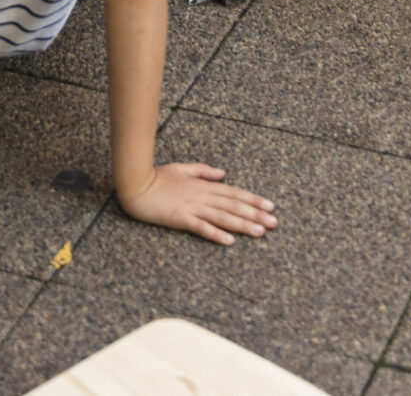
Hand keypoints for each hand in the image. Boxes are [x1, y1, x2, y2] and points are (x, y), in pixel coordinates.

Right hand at [117, 162, 277, 245]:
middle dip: (256, 214)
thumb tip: (223, 173)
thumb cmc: (156, 177)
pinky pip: (202, 227)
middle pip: (234, 206)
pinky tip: (230, 241)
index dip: (253, 200)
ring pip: (223, 217)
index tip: (270, 206)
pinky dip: (216, 234)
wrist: (136, 184)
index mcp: (203, 185)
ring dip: (243, 225)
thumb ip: (203, 171)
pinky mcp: (181, 218)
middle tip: (274, 223)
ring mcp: (192, 207)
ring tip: (260, 232)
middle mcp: (202, 196)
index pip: (234, 193)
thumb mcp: (182, 168)